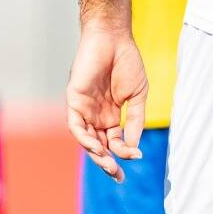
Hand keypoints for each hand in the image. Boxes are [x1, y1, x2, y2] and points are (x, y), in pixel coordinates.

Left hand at [65, 21, 148, 180]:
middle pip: (99, 146)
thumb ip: (136, 121)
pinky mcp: (74, 100)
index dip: (124, 153)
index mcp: (111, 116)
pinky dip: (84, 138)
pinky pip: (75, 125)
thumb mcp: (138, 96)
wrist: (114, 38)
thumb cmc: (127, 63)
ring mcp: (85, 109)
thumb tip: (134, 147)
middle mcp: (96, 116)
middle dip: (107, 162)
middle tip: (118, 175)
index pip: (114, 143)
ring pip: (86, 140)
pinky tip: (96, 147)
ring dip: (96, 154)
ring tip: (109, 164)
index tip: (137, 157)